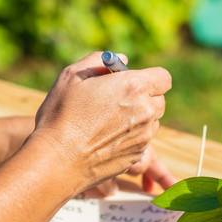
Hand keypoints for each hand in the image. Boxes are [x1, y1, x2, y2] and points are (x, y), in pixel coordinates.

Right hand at [30, 52, 171, 195]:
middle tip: (116, 101)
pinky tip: (104, 140)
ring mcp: (144, 137)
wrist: (57, 160)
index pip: (163, 78)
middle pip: (159, 101)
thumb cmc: (62, 115)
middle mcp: (145, 111)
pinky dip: (130, 139)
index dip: (149, 78)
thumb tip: (121, 61)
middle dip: (143, 98)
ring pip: (151, 123)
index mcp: (134, 87)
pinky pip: (141, 142)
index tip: (132, 82)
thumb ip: (99, 61)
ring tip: (106, 123)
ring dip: (138, 119)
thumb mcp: (72, 75)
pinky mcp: (136, 157)